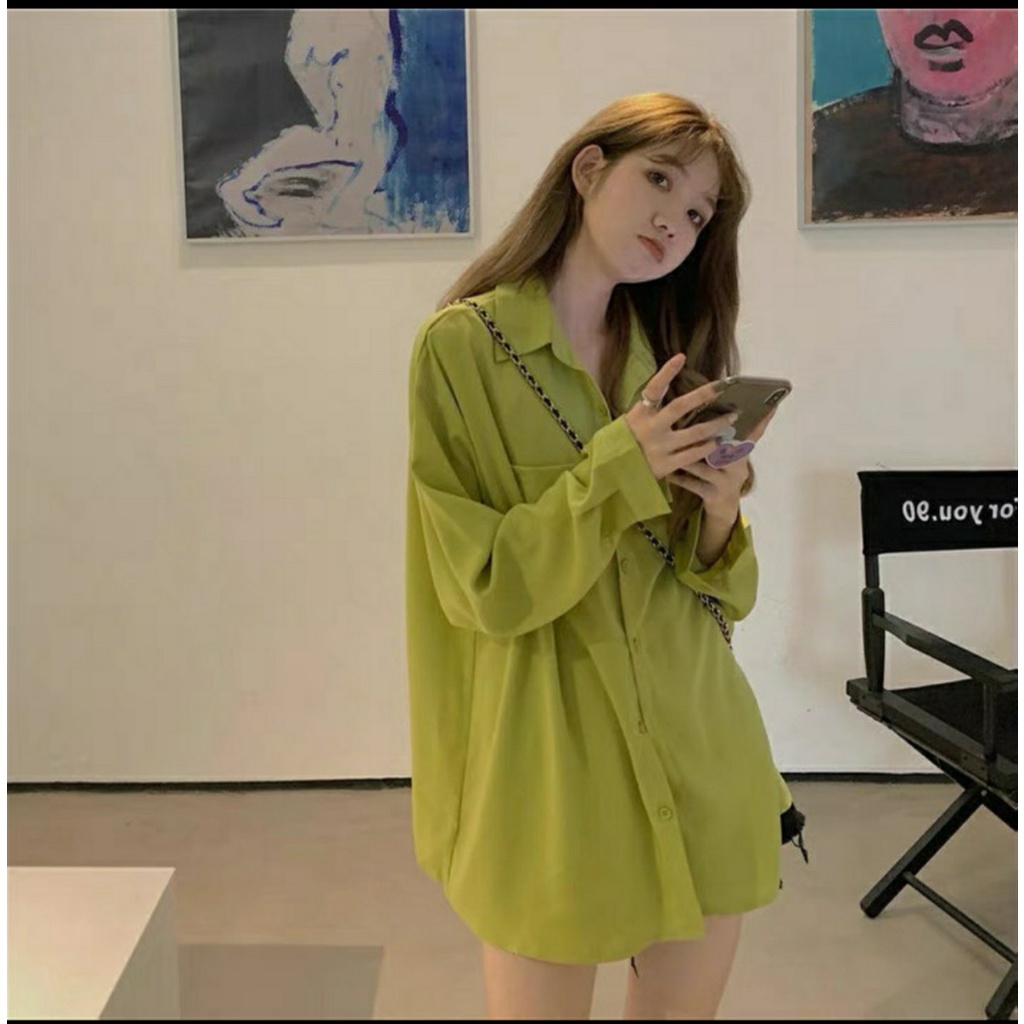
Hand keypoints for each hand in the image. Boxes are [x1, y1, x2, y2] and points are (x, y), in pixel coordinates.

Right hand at [624, 354, 738, 480]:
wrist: (613, 472)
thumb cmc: (626, 442)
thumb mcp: (632, 420)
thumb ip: (650, 408)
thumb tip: (669, 387)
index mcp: (640, 414)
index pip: (654, 389)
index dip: (666, 372)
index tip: (681, 357)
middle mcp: (651, 428)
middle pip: (680, 407)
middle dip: (703, 395)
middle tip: (722, 388)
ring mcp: (660, 447)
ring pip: (695, 433)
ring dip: (716, 424)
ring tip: (731, 418)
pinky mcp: (666, 465)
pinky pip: (693, 454)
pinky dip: (708, 447)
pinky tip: (719, 442)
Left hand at [667, 407, 776, 522]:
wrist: (724, 506)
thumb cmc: (721, 471)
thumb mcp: (728, 455)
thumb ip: (724, 436)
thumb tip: (720, 406)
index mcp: (742, 453)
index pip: (754, 434)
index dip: (761, 421)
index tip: (768, 406)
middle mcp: (738, 467)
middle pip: (728, 451)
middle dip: (713, 439)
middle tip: (699, 428)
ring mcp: (727, 482)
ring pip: (707, 468)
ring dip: (690, 460)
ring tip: (675, 451)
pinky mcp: (714, 495)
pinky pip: (695, 485)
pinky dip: (681, 480)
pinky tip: (669, 474)